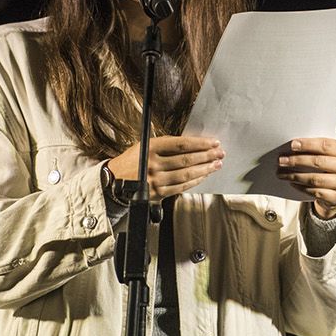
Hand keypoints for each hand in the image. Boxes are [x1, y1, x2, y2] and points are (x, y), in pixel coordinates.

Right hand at [107, 134, 224, 198]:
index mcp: (151, 147)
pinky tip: (204, 176)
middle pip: (187, 159)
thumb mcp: (145, 145)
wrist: (114, 180)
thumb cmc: (133, 160)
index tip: (214, 142)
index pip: (182, 144)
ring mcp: (156, 180)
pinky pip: (181, 187)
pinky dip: (195, 181)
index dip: (201, 143)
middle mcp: (153, 163)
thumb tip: (194, 145)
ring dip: (205, 169)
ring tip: (217, 164)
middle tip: (220, 153)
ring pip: (186, 174)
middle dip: (207, 156)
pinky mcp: (157, 193)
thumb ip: (166, 145)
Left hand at [277, 138, 335, 217]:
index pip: (325, 145)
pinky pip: (315, 192)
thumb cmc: (329, 166)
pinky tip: (292, 183)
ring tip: (282, 173)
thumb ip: (315, 148)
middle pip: (319, 162)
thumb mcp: (327, 154)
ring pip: (315, 179)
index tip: (292, 145)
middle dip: (297, 161)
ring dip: (295, 176)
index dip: (308, 144)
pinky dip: (301, 187)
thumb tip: (293, 146)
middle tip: (281, 161)